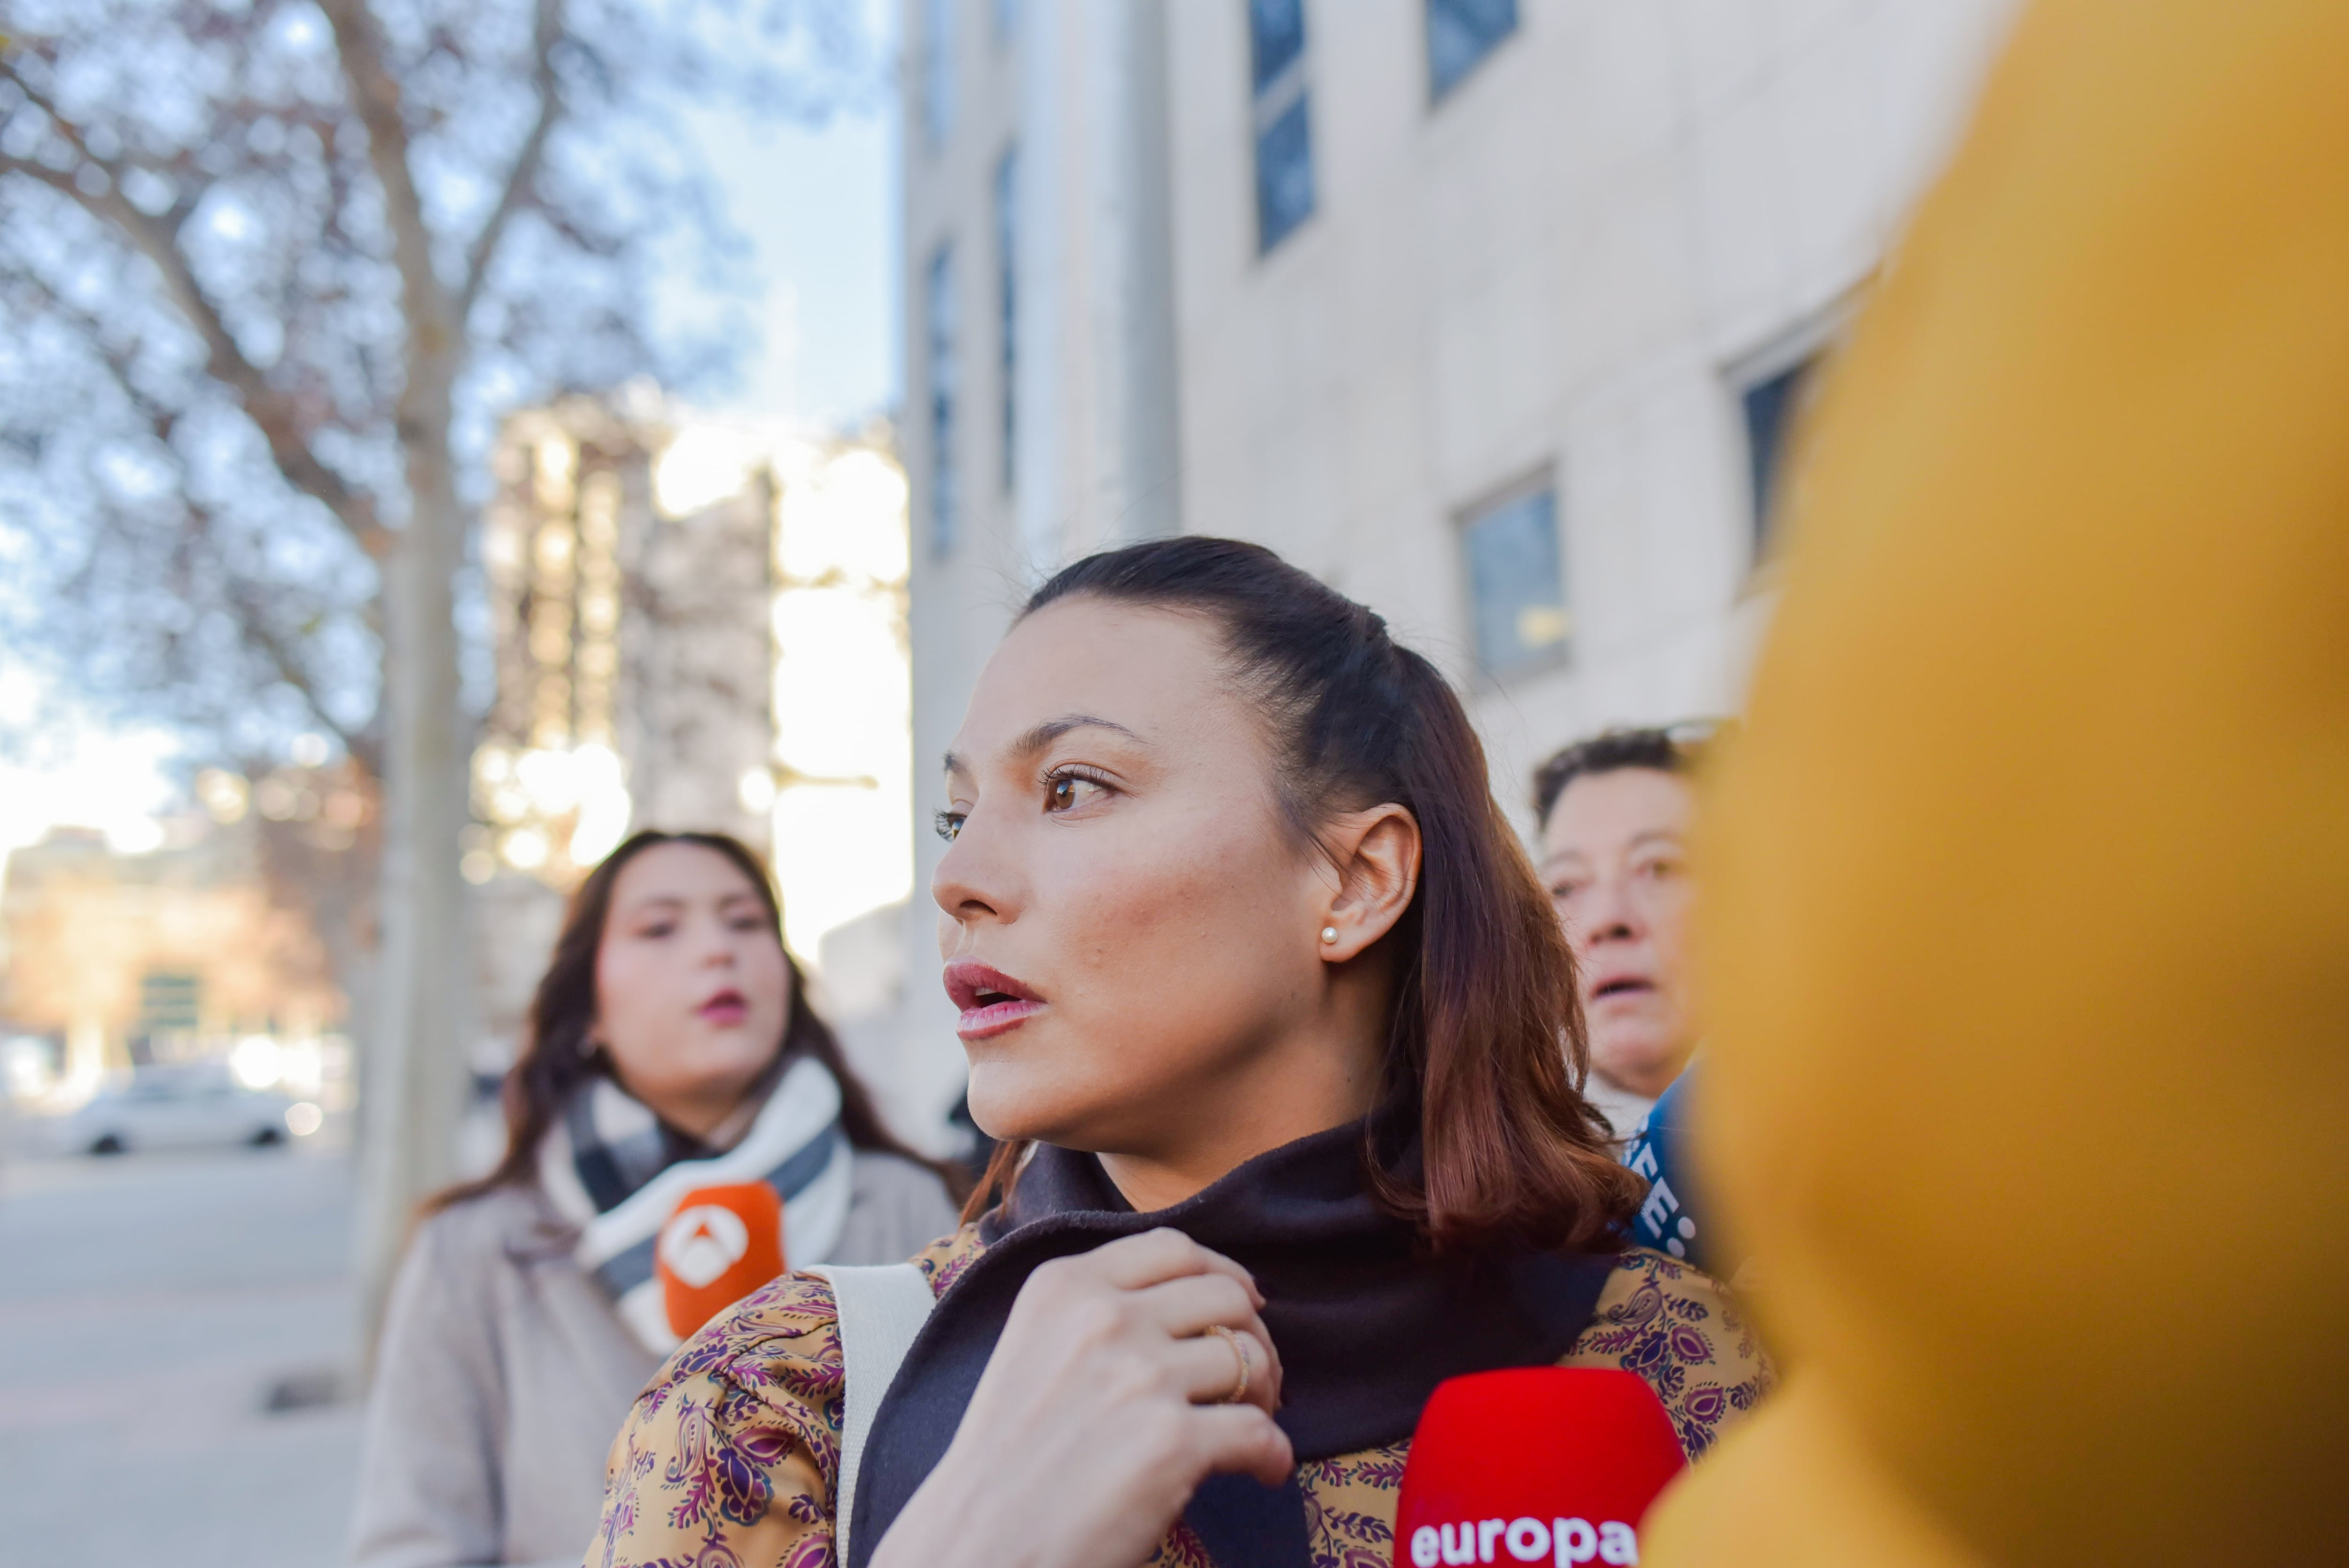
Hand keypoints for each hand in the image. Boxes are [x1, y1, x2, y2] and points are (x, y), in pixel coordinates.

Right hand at [869, 1228, 1291, 1567]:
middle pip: (1226, 1296)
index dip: (1223, 1274)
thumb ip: (1098, 1312)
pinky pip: (1260, 1433)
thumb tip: (1199, 1297)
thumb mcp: (1033, 1346)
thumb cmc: (1009, 1460)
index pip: (1174, 1249)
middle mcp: (1103, 1319)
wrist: (978, 1544)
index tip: (1242, 1302)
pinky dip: (1274, 1454)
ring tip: (1251, 1422)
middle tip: (1251, 1378)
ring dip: (1266, 1393)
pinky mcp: (1171, 1442)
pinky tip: (1263, 1470)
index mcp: (1064, 1287)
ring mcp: (1139, 1377)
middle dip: (1253, 1335)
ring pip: (1250, 1358)